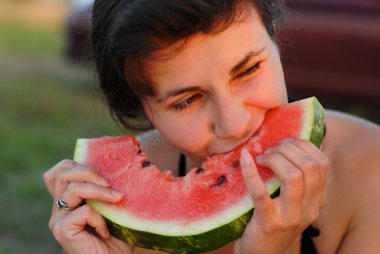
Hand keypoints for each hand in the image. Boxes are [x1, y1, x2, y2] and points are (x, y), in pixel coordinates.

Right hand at [43, 159, 133, 253]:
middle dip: (88, 171)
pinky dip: (99, 218)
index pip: (60, 171)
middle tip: (109, 183)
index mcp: (68, 199)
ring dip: (99, 191)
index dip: (76, 164)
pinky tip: (106, 231)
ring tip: (118, 198)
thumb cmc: (116, 239)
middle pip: (61, 173)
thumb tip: (123, 167)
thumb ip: (109, 190)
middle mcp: (59, 207)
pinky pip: (82, 211)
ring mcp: (58, 219)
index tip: (102, 173)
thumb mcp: (114, 208)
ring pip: (72, 189)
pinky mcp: (62, 230)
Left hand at [236, 138, 328, 253]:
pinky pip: (260, 192)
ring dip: (275, 158)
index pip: (322, 163)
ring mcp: (291, 217)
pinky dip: (250, 171)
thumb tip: (286, 144)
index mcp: (318, 200)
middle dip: (287, 149)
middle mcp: (310, 209)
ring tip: (261, 157)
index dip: (304, 145)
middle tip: (270, 149)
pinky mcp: (269, 223)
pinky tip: (244, 158)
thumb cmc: (274, 220)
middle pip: (308, 166)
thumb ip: (296, 180)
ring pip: (293, 176)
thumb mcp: (293, 202)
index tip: (285, 141)